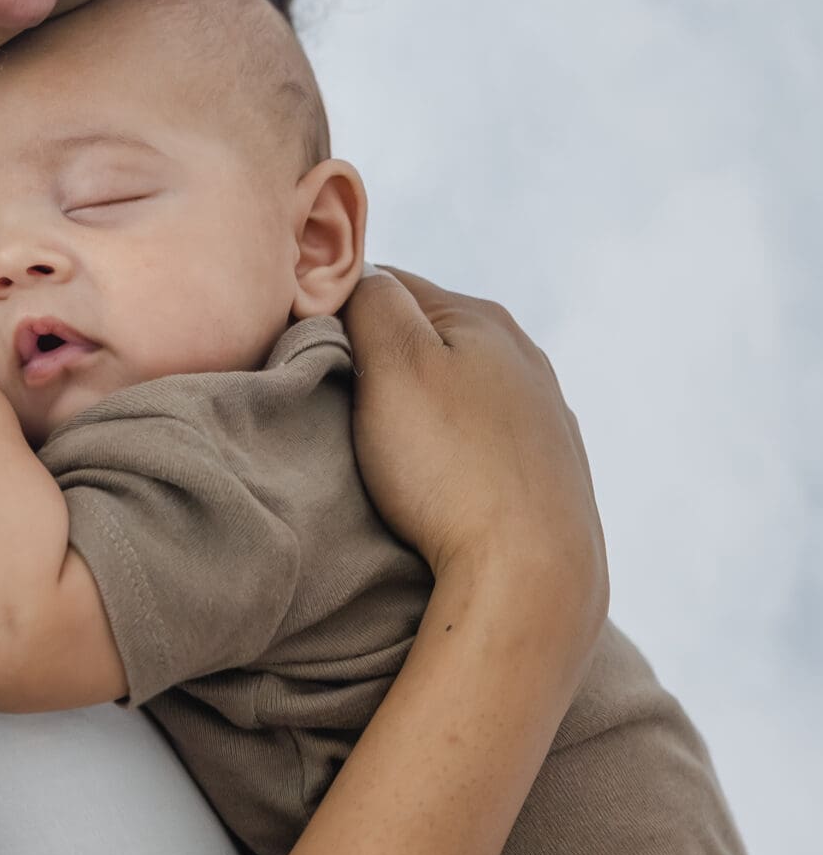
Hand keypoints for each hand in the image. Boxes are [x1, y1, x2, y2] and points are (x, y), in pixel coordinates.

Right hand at [342, 264, 607, 664]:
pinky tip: (433, 486)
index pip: (388, 284)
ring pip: (454, 394)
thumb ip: (372, 301)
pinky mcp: (548, 477)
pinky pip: (479, 444)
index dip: (337, 313)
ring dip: (415, 413)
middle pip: (425, 341)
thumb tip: (362, 277)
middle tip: (337, 409)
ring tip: (383, 456)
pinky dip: (449, 454)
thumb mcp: (394, 362)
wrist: (530, 578)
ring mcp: (542, 420)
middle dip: (378, 363)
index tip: (306, 356)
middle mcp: (524, 360)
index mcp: (484, 319)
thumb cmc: (450, 468)